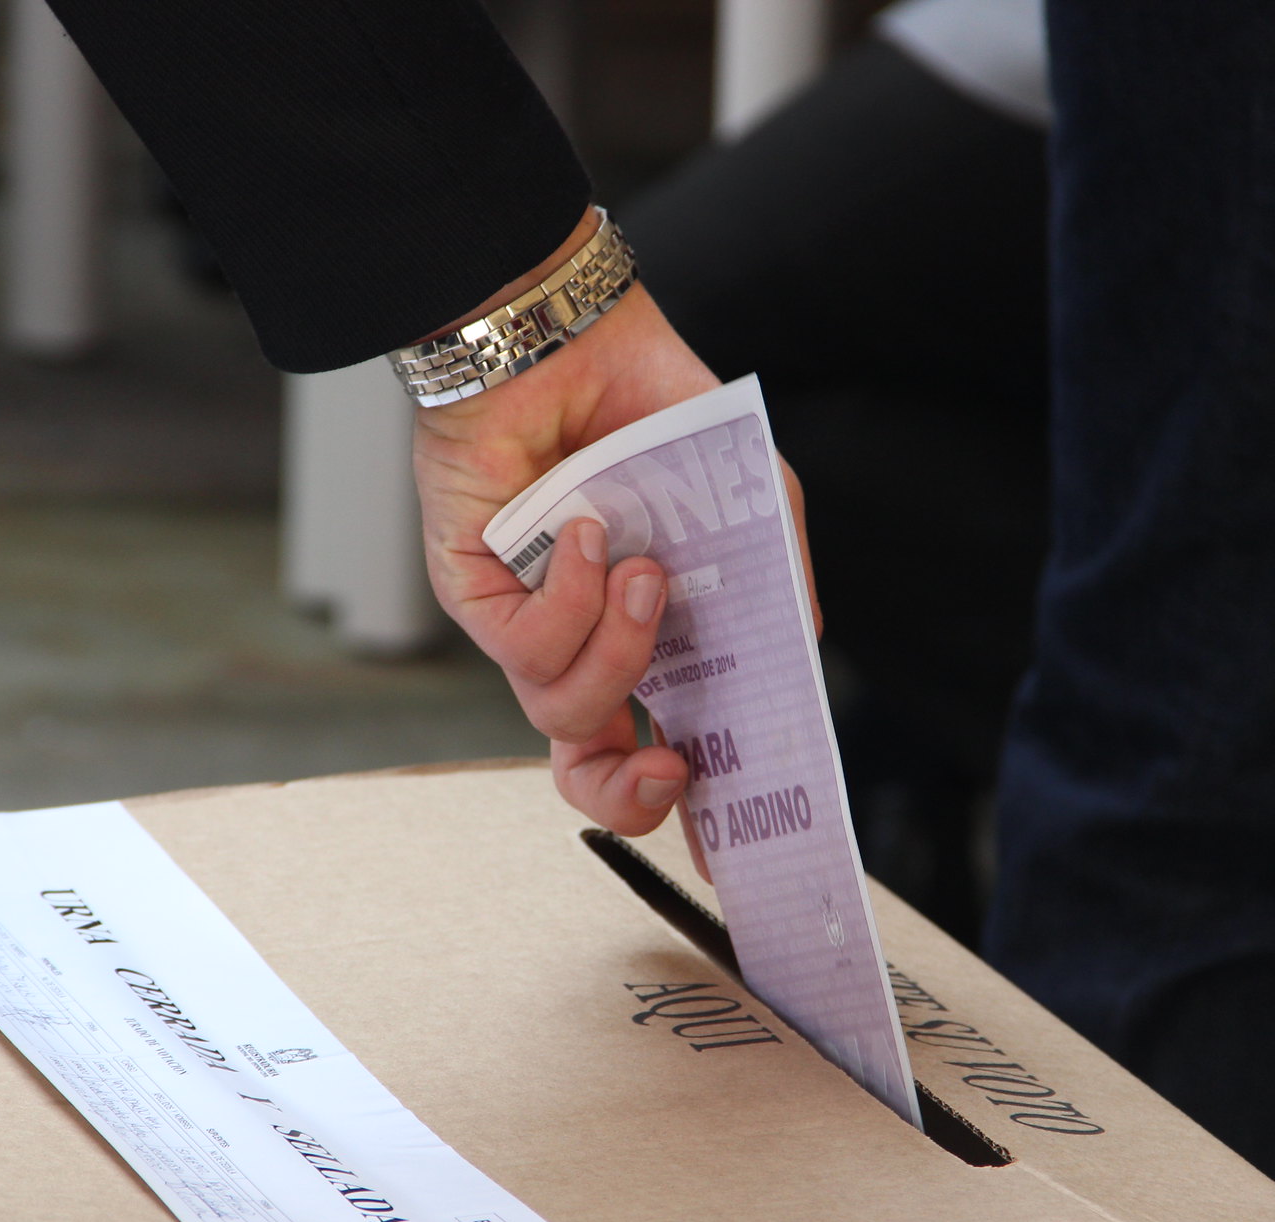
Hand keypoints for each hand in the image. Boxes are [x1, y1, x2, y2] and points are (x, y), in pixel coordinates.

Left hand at [410, 216, 717, 835]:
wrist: (562, 334)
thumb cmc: (648, 405)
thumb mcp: (750, 495)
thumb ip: (777, 576)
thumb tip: (801, 649)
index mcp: (643, 634)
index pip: (654, 742)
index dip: (683, 800)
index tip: (724, 833)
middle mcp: (580, 641)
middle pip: (590, 771)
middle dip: (630, 795)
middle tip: (674, 769)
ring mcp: (525, 623)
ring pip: (567, 708)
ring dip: (622, 650)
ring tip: (647, 570)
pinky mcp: (473, 594)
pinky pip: (525, 646)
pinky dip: (573, 598)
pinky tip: (591, 535)